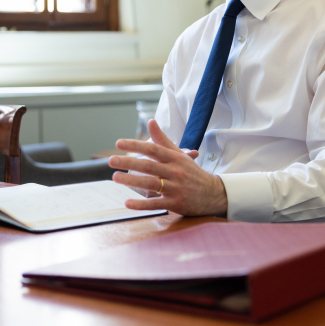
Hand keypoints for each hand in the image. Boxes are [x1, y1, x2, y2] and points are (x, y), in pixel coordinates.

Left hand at [108, 120, 227, 216]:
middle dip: (129, 162)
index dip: (136, 145)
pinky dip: (141, 204)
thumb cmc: (191, 172)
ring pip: (151, 184)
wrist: (213, 194)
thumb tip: (150, 121)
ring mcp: (176, 188)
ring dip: (132, 181)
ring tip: (115, 177)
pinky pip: (156, 204)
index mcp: (175, 158)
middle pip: (149, 166)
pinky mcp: (176, 203)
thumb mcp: (179, 155)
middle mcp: (176, 172)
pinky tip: (127, 202)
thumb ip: (162, 140)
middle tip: (111, 161)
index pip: (153, 149)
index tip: (118, 143)